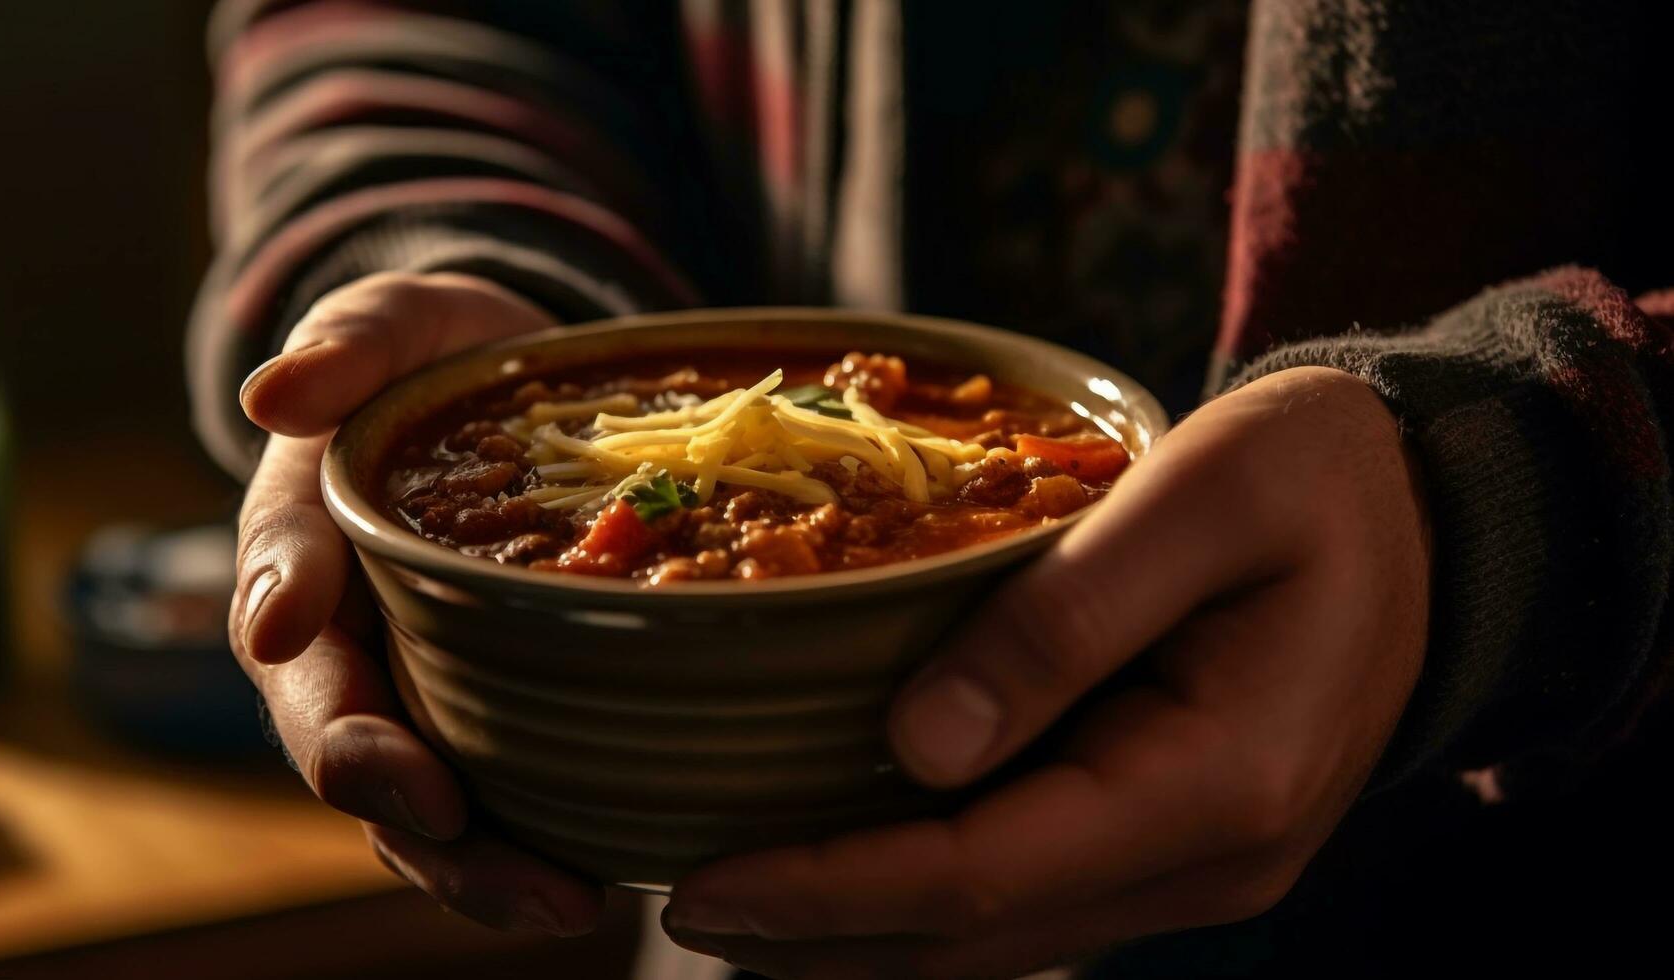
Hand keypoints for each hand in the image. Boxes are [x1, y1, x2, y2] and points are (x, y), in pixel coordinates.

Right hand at [228, 272, 599, 935]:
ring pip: (422, 807)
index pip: (284, 606)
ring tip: (564, 900)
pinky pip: (505, 800)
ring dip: (476, 864)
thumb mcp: (402, 320)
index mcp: (304, 549)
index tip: (294, 639)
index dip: (288, 625)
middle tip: (452, 823)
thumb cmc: (449, 357)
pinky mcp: (500, 718)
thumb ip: (349, 341)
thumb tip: (274, 391)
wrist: (526, 398)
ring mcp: (422, 694)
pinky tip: (613, 877)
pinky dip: (544, 846)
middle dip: (390, 794)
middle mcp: (348, 646)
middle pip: (346, 742)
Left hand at [662, 366, 1432, 978]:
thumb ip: (1062, 619)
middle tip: (683, 902)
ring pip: (1000, 940)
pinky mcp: (1181, 841)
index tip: (702, 885)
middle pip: (976, 938)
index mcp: (1217, 781)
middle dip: (820, 935)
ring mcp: (1200, 866)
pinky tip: (854, 869)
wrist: (1428, 516)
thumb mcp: (1199, 498)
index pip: (980, 877)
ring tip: (740, 904)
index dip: (828, 891)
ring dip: (863, 934)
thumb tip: (915, 747)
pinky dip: (929, 903)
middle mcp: (1208, 860)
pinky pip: (1034, 899)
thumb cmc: (1314, 479)